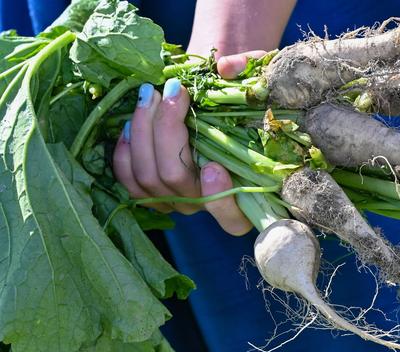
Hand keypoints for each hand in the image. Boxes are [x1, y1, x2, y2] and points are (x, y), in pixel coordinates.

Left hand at [112, 51, 266, 235]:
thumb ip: (250, 72)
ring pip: (149, 178)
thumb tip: (226, 68)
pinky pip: (130, 182)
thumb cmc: (245, 102)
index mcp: (243, 194)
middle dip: (166, 132)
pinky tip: (130, 126)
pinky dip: (126, 153)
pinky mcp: (153, 195)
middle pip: (177, 180)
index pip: (233, 220)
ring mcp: (177, 202)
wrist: (224, 110)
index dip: (220, 199)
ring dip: (143, 133)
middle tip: (171, 91)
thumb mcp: (259, 85)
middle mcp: (208, 205)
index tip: (214, 168)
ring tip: (148, 96)